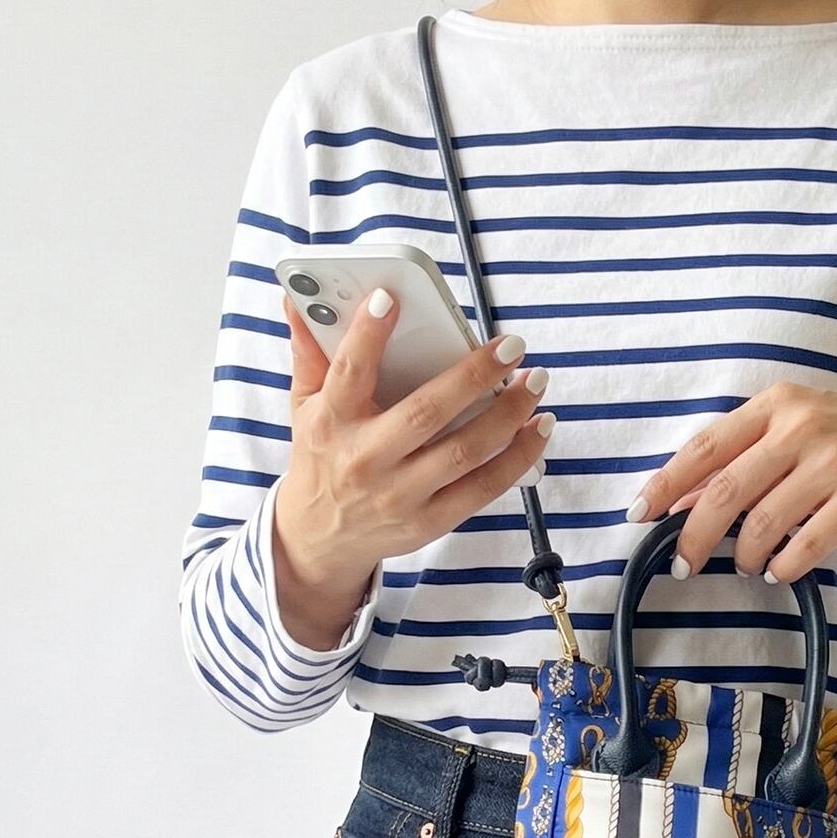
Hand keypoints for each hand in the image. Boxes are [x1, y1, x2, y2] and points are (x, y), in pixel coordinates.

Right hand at [271, 288, 554, 647]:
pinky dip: (519, 457)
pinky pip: (485, 487)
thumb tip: (298, 298)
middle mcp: (366, 460)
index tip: (390, 297)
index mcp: (331, 423)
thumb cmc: (321, 458)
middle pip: (427, 413)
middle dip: (474, 375)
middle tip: (512, 345)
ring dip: (509, 414)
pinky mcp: (431, 520)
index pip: (349, 373)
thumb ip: (309, 353)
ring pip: (466, 451)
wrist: (320, 540)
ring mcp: (401, 494)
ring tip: (536, 382)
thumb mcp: (305, 407)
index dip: (367, 335)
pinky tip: (538, 427)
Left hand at [625, 381, 836, 584]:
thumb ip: (739, 458)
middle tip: (683, 565)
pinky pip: (807, 545)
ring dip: (744, 556)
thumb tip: (678, 504)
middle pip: (726, 491)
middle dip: (695, 536)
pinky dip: (784, 567)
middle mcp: (801, 427)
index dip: (666, 484)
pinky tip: (780, 570)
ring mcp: (835, 461)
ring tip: (746, 564)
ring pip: (764, 524)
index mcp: (775, 405)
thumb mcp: (790, 429)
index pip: (705, 447)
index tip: (638, 514)